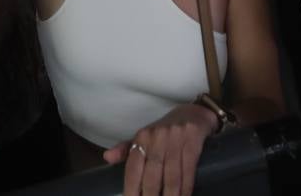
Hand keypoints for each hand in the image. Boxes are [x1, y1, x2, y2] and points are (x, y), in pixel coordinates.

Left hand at [103, 103, 217, 195]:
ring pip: (171, 177)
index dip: (131, 189)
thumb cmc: (165, 130)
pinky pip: (188, 171)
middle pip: (152, 176)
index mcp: (142, 137)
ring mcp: (176, 139)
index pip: (133, 168)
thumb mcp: (144, 136)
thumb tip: (107, 157)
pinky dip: (185, 188)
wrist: (194, 113)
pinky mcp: (193, 142)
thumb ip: (126, 149)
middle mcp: (157, 137)